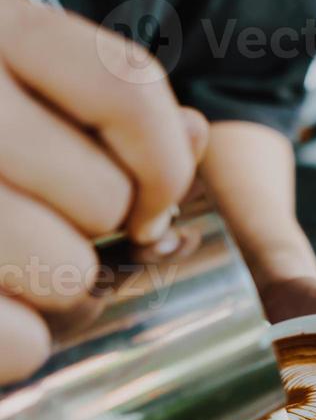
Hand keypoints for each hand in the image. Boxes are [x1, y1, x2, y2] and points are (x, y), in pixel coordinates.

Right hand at [0, 0, 207, 384]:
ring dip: (55, 285)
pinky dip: (18, 342)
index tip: (147, 200)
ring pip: (65, 272)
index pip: (130, 90)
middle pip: (103, 199)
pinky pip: (19, 342)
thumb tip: (194, 134)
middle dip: (94, 226)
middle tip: (46, 219)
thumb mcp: (19, 77)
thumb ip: (108, 103)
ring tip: (10, 259)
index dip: (164, 162)